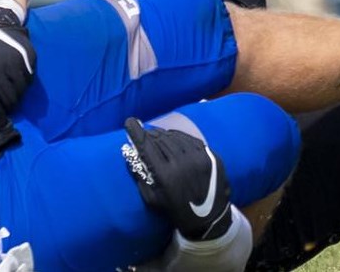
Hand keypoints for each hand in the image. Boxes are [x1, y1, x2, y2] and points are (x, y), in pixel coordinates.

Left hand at [0, 0, 34, 160]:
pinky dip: (24, 87)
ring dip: (16, 98)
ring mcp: (15, 62)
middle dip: (7, 108)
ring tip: (12, 99)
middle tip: (5, 110)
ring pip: (20, 91)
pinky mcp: (28, 58)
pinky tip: (18, 86)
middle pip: (7, 98)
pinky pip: (28, 80)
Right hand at [123, 118, 233, 241]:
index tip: (130, 122)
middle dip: (150, 134)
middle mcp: (182, 163)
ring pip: (177, 137)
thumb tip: (129, 154)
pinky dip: (180, 136)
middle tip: (144, 133)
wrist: (207, 218)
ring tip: (158, 135)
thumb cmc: (174, 209)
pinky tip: (174, 137)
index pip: (147, 146)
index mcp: (165, 175)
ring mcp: (199, 158)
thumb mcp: (151, 198)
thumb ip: (139, 175)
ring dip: (164, 134)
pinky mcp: (211, 156)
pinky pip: (192, 139)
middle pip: (161, 139)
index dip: (137, 132)